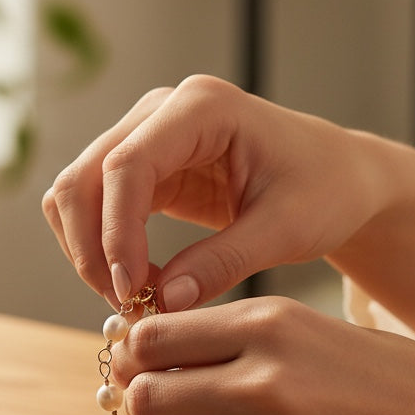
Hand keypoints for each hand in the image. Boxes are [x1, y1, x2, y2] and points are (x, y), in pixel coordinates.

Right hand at [43, 74, 414, 338]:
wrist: (339, 178)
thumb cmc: (326, 189)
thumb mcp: (288, 228)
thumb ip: (226, 261)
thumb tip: (165, 302)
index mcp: (202, 108)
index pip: (127, 164)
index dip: (116, 231)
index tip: (129, 289)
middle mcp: (161, 112)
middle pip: (85, 177)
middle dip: (92, 248)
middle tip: (128, 307)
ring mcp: (145, 136)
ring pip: (75, 193)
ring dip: (88, 251)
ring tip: (135, 299)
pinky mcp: (142, 168)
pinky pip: (93, 207)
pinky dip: (100, 248)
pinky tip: (138, 282)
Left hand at [111, 297, 414, 414]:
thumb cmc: (369, 376)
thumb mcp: (301, 328)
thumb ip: (223, 335)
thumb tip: (135, 355)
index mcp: (269, 324)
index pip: (150, 337)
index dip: (135, 357)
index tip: (144, 368)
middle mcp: (267, 380)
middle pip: (146, 397)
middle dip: (146, 406)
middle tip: (170, 412)